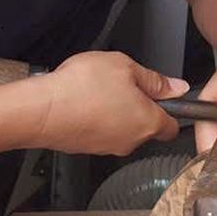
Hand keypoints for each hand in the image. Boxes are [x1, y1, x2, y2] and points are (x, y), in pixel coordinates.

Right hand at [28, 52, 187, 155]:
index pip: (173, 126)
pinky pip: (101, 131)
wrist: (40, 110)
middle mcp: (131, 141)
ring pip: (123, 128)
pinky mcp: (86, 148)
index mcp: (148, 123)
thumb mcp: (126, 67)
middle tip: (125, 83)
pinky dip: (97, 117)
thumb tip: (176, 87)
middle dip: (140, 105)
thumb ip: (155, 79)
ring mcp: (107, 147)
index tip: (163, 95)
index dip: (172, 109)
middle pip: (147, 126)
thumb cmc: (81, 88)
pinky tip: (84, 100)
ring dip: (117, 110)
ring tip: (100, 89)